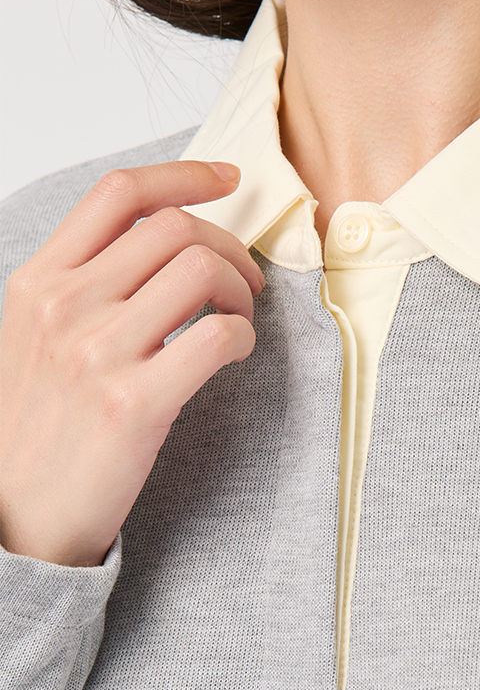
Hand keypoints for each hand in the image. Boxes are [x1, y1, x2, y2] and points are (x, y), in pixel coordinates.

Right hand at [0, 159, 264, 566]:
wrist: (19, 514)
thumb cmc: (38, 429)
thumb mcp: (33, 337)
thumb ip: (81, 286)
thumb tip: (157, 246)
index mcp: (38, 281)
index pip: (118, 195)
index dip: (184, 174)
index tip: (228, 178)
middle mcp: (65, 305)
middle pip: (175, 229)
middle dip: (230, 246)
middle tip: (246, 282)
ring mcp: (98, 352)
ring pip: (200, 271)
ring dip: (241, 290)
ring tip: (239, 318)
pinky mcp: (134, 402)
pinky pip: (216, 335)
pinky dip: (242, 336)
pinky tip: (233, 354)